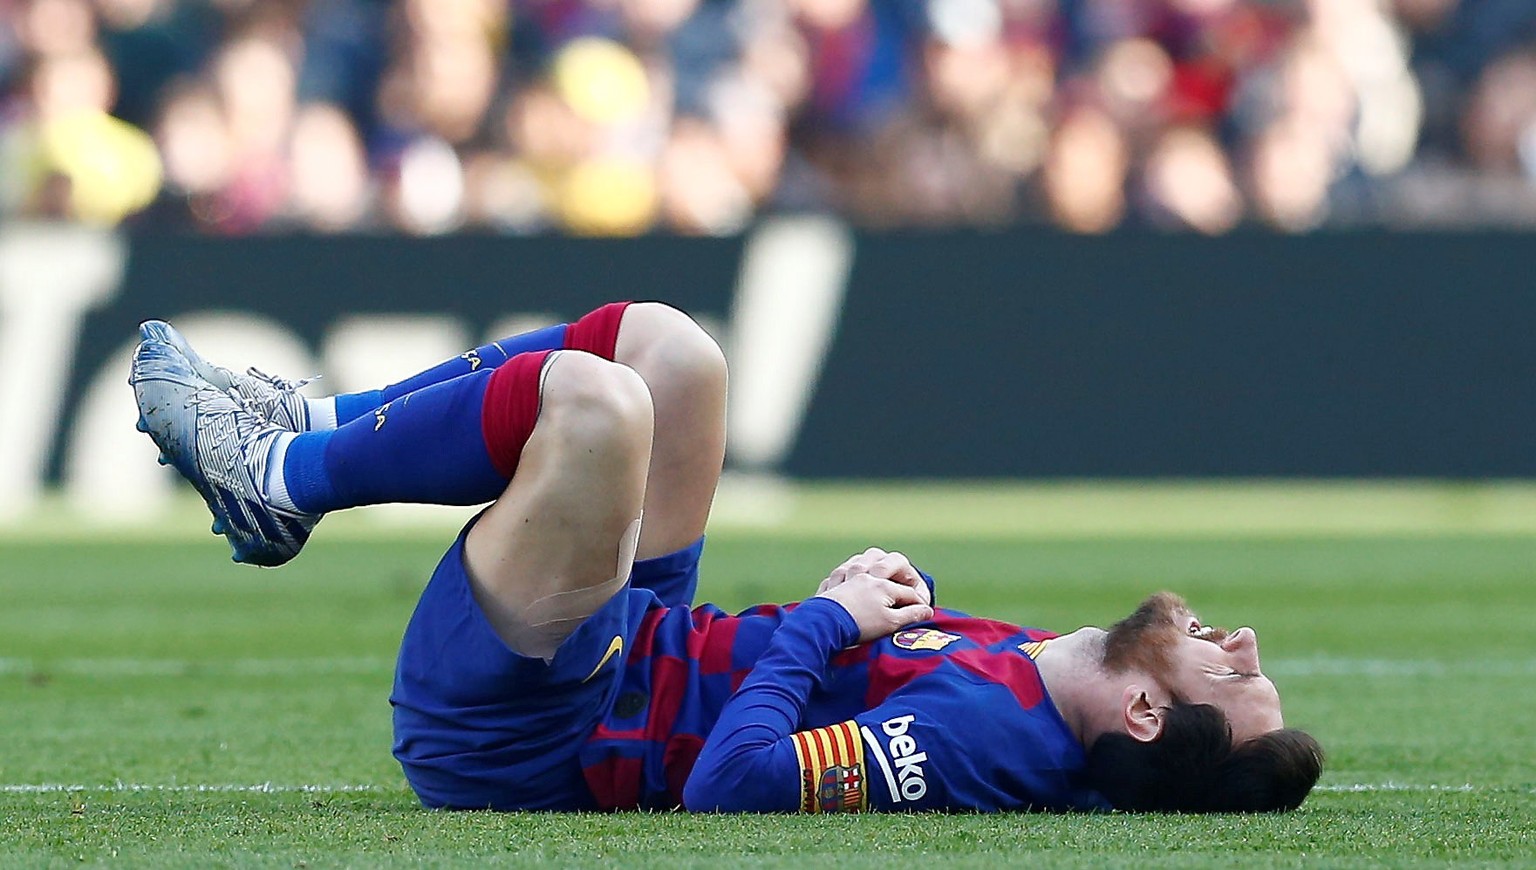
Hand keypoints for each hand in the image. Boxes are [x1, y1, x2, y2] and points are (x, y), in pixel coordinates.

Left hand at [816, 571, 932, 642]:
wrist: (824, 626)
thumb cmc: (860, 625)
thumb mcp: (891, 624)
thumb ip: (911, 615)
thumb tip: (927, 610)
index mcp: (882, 584)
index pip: (906, 591)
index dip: (918, 601)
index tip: (923, 612)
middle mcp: (864, 575)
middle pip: (884, 561)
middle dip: (897, 568)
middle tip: (903, 580)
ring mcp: (846, 578)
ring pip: (859, 561)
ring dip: (870, 564)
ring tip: (875, 571)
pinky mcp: (830, 587)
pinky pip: (839, 573)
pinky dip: (846, 573)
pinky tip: (847, 578)